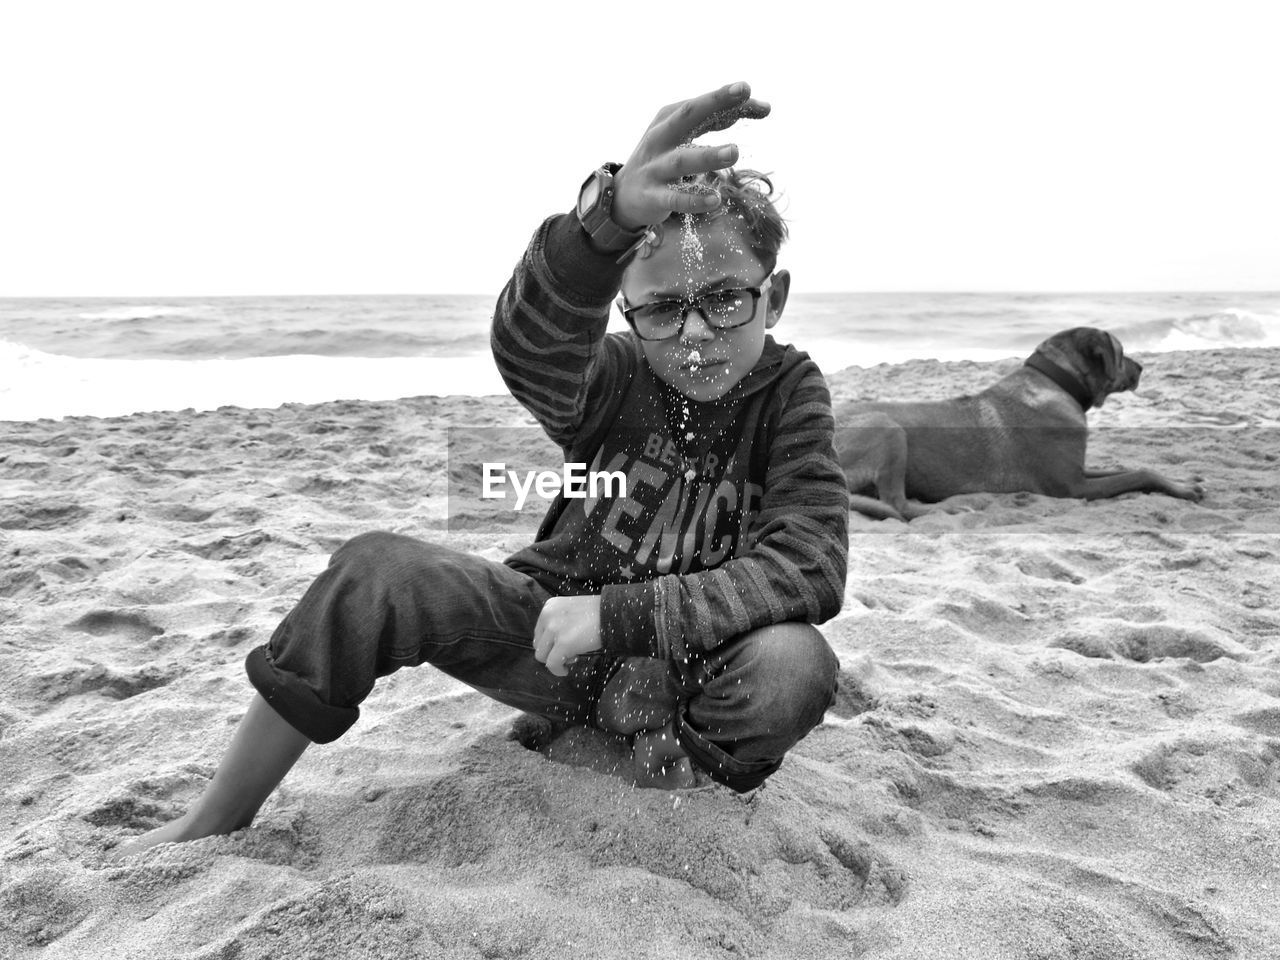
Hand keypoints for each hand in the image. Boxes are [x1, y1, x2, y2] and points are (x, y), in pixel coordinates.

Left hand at [533, 595, 602, 675]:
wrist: (614, 613)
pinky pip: (552, 664)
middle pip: (538, 644)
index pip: (539, 632)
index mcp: (549, 606)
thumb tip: (550, 646)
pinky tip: (566, 670)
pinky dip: (558, 670)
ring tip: (572, 658)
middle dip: (551, 652)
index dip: (550, 643)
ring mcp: (554, 629)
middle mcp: (548, 615)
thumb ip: (558, 622)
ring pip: (542, 656)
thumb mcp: (572, 611)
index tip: (564, 646)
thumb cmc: (598, 613)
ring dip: (555, 660)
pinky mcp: (563, 643)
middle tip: (570, 653)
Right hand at [611, 81, 770, 230]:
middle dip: (715, 102)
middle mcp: (660, 138)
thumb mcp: (685, 134)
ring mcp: (655, 167)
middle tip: (745, 93)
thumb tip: (760, 106)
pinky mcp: (653, 197)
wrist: (623, 194)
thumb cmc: (662, 158)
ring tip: (734, 152)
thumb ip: (718, 120)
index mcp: (669, 118)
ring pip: (682, 160)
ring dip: (708, 155)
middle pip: (688, 116)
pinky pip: (674, 198)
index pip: (704, 105)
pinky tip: (715, 200)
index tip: (760, 101)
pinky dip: (694, 199)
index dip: (731, 100)